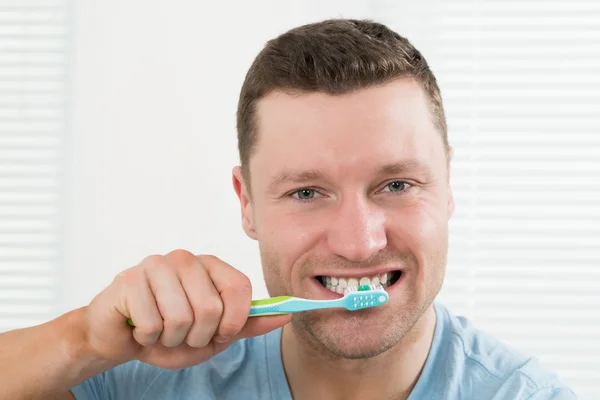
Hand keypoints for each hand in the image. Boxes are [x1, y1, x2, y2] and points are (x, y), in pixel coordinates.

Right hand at [82, 250, 290, 368]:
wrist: (120, 337)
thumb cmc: (169, 332)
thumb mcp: (214, 335)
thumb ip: (248, 324)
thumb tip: (287, 314)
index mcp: (210, 266)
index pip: (239, 287)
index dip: (233, 321)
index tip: (221, 333)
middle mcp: (185, 259)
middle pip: (211, 308)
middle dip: (198, 336)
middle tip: (182, 334)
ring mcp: (155, 265)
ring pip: (181, 317)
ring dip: (172, 339)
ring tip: (161, 330)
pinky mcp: (129, 279)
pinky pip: (152, 324)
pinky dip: (148, 338)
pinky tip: (141, 328)